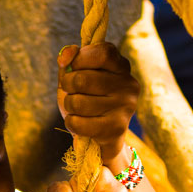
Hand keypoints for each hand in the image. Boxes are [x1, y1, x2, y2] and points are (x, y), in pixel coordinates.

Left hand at [57, 42, 138, 167]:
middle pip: (82, 79)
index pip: (102, 53)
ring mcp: (125, 107)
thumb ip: (71, 61)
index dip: (80, 59)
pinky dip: (71, 123)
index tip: (73, 67)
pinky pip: (78, 123)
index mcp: (121, 66)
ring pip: (78, 102)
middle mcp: (128, 84)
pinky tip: (80, 124)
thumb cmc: (88, 100)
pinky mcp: (116, 129)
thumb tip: (64, 56)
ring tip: (76, 109)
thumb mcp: (77, 76)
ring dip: (69, 106)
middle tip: (70, 92)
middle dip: (67, 86)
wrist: (102, 138)